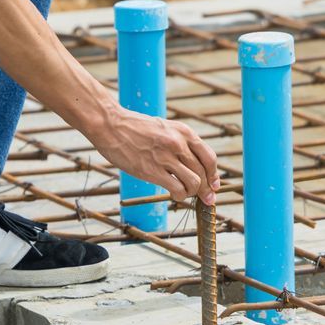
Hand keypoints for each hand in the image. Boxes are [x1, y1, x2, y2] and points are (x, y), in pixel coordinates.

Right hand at [92, 108, 220, 203]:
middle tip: (205, 198)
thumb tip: (196, 166)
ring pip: (194, 183)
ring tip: (184, 192)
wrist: (111, 125)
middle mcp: (178, 143)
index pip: (209, 158)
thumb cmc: (136, 128)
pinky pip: (177, 189)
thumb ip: (181, 143)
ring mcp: (165, 157)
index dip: (214, 175)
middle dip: (206, 189)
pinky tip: (174, 194)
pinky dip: (180, 196)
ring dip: (192, 193)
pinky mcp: (152, 170)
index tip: (213, 185)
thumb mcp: (165, 128)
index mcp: (183, 131)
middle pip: (203, 173)